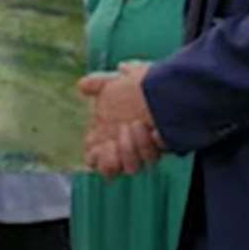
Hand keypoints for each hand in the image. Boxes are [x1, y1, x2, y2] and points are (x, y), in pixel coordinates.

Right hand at [78, 62, 162, 178]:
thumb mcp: (114, 80)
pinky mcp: (161, 149)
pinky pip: (155, 157)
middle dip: (112, 155)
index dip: (95, 157)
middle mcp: (122, 149)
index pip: (94, 158)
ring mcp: (142, 151)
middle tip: (119, 133)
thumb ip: (96, 83)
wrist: (166, 86)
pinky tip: (156, 132)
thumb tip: (81, 85)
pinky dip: (154, 145)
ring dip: (131, 148)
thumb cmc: (137, 85)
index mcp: (105, 137)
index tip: (101, 143)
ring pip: (132, 167)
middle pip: (109, 169)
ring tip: (137, 124)